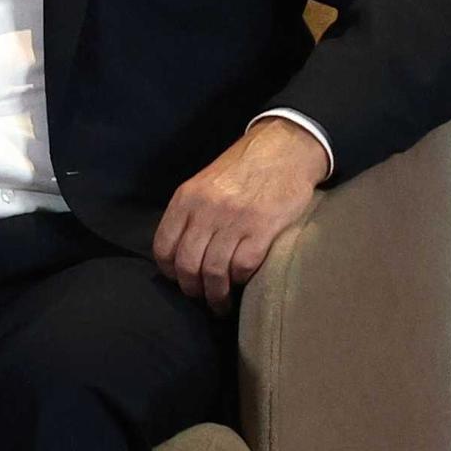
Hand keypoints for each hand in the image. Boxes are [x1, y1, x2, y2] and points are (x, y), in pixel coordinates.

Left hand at [151, 118, 330, 304]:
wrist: (286, 147)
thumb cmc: (244, 169)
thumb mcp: (205, 184)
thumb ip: (191, 213)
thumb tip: (180, 252)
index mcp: (186, 199)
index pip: (163, 247)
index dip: (169, 271)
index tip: (178, 281)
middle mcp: (206, 210)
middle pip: (187, 265)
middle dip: (192, 289)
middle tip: (200, 298)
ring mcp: (234, 219)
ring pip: (214, 271)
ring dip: (216, 294)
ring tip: (221, 303)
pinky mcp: (263, 227)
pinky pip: (243, 266)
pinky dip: (240, 280)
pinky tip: (242, 282)